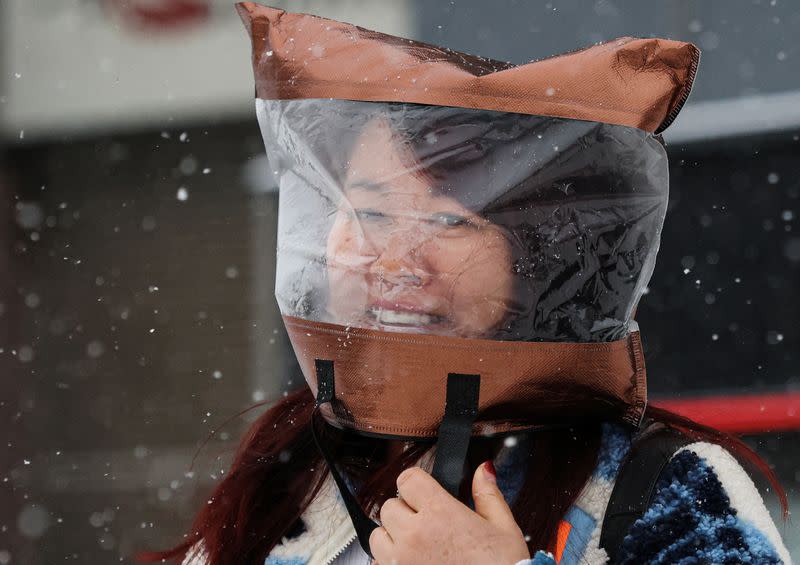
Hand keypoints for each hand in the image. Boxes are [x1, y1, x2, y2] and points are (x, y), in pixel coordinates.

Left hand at [369, 461, 530, 564]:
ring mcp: (401, 561)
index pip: (408, 479)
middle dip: (405, 511)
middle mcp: (414, 534)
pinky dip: (391, 563)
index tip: (423, 491)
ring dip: (393, 538)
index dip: (416, 483)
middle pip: (390, 506)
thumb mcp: (503, 528)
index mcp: (440, 513)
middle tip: (426, 524)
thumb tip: (483, 470)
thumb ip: (487, 495)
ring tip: (418, 547)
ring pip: (378, 536)